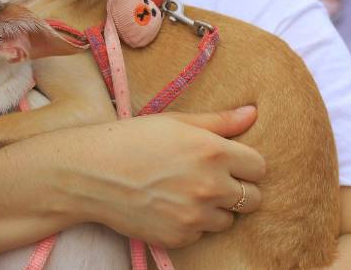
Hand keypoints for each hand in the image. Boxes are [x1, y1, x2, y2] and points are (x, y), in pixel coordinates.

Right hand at [66, 107, 263, 248]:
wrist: (91, 174)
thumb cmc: (132, 139)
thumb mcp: (175, 122)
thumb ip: (219, 121)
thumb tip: (252, 113)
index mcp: (213, 151)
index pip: (259, 166)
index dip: (246, 163)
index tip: (230, 161)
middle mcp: (210, 186)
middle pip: (254, 198)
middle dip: (240, 189)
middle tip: (212, 179)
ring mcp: (196, 215)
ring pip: (230, 219)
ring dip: (216, 208)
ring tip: (187, 192)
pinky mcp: (180, 237)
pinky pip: (202, 233)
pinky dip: (192, 223)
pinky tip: (170, 206)